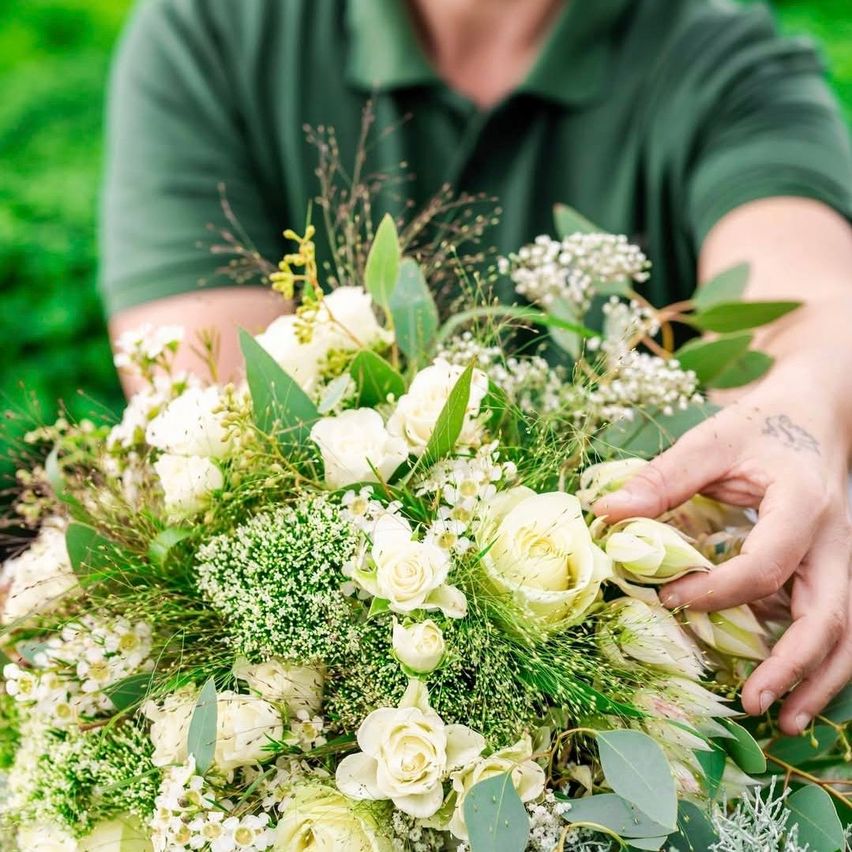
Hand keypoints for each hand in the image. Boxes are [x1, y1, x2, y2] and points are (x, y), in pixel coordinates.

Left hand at [593, 366, 851, 735]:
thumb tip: (605, 514)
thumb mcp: (713, 439)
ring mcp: (843, 557)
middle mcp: (836, 539)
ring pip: (846, 629)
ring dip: (819, 677)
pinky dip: (819, 658)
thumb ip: (663, 476)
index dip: (717, 591)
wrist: (819, 411)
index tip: (669, 599)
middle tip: (752, 703)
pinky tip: (791, 686)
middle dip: (795, 664)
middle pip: (830, 614)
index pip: (767, 564)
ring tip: (784, 719)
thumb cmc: (764, 422)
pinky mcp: (834, 567)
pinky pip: (835, 620)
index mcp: (803, 504)